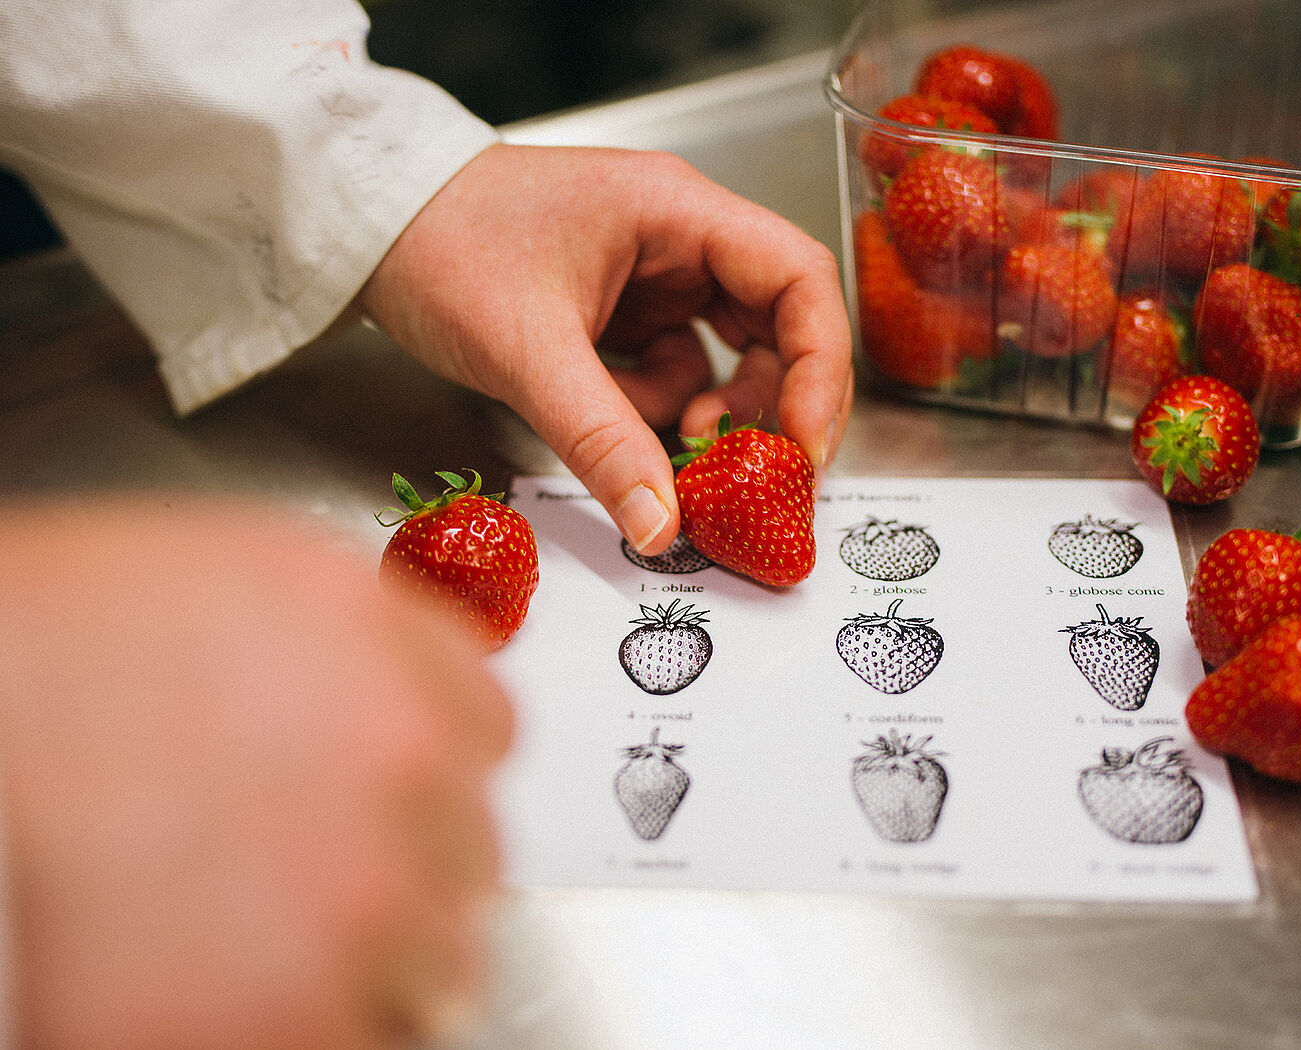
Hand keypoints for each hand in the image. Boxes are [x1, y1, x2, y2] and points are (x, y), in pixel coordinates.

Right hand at [0, 502, 512, 1049]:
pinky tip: (232, 989)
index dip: (434, 764)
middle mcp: (397, 756)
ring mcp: (364, 890)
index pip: (488, 728)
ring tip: (269, 942)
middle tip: (311, 872)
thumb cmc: (34, 660)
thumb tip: (415, 682)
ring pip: (444, 952)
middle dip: (406, 859)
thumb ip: (351, 639)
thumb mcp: (225, 580)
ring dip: (379, 955)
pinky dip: (318, 1026)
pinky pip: (373, 1036)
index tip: (401, 792)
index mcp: (379, 644)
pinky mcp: (304, 1015)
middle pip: (472, 841)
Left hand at [356, 143, 853, 554]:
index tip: (803, 446)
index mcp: (677, 211)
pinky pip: (674, 370)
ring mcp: (654, 274)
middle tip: (751, 475)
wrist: (365, 225)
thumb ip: (603, 443)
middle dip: (768, 405)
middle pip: (777, 324)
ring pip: (726, 356)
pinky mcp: (625, 310)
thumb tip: (660, 528)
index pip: (798, 278)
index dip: (820, 367)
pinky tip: (614, 419)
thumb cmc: (439, 245)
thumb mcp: (529, 352)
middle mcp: (680, 236)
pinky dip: (657, 410)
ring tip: (670, 450)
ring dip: (707, 414)